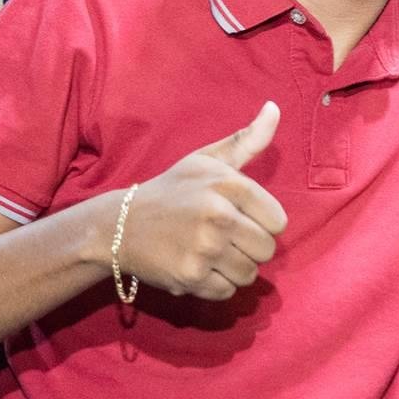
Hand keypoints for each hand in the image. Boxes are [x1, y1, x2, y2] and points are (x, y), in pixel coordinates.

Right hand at [116, 102, 286, 300]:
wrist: (119, 224)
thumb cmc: (173, 189)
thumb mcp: (207, 159)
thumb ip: (248, 140)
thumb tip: (275, 108)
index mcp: (229, 185)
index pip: (279, 222)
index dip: (262, 223)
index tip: (240, 217)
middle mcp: (218, 215)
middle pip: (266, 250)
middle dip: (249, 248)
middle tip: (223, 238)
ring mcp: (203, 248)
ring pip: (249, 274)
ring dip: (233, 268)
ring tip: (210, 252)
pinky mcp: (190, 277)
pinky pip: (227, 291)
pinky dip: (215, 285)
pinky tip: (197, 267)